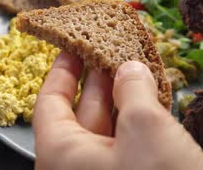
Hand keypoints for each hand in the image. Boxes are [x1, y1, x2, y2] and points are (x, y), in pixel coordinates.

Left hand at [33, 51, 202, 169]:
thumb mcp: (146, 127)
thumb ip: (134, 89)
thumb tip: (129, 69)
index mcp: (61, 155)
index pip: (49, 103)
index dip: (62, 70)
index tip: (72, 44)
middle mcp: (75, 168)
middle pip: (79, 113)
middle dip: (99, 79)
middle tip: (114, 49)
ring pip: (106, 130)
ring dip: (122, 99)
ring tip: (138, 68)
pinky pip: (125, 147)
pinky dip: (136, 123)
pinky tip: (152, 102)